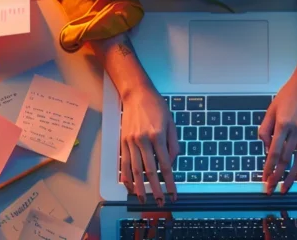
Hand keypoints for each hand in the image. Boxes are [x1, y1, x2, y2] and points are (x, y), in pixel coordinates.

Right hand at [120, 83, 178, 205]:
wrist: (136, 94)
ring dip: (139, 187)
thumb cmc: (156, 106)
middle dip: (155, 189)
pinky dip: (126, 177)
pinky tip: (129, 186)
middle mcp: (143, 140)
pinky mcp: (123, 142)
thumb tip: (170, 163)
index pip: (165, 165)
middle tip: (160, 202)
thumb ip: (173, 144)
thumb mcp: (171, 123)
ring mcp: (131, 142)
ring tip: (144, 199)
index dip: (170, 182)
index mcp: (158, 136)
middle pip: (149, 171)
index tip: (173, 194)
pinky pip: (123, 163)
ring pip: (134, 170)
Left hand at [259, 77, 296, 193]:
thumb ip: (265, 128)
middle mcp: (296, 129)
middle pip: (286, 159)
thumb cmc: (288, 95)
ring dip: (293, 175)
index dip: (269, 168)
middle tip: (272, 188)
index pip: (274, 152)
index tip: (265, 178)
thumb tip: (266, 147)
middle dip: (278, 176)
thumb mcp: (271, 109)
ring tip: (287, 186)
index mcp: (282, 124)